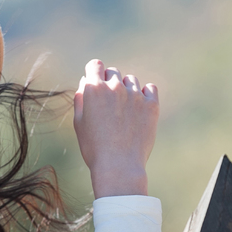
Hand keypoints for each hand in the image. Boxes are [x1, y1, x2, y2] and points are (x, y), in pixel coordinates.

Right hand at [74, 59, 158, 198]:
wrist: (119, 166)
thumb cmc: (94, 147)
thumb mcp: (79, 122)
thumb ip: (81, 97)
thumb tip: (86, 80)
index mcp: (94, 89)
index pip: (95, 65)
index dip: (94, 72)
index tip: (96, 82)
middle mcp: (115, 87)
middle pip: (113, 72)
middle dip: (109, 83)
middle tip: (109, 105)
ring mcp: (135, 95)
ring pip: (131, 80)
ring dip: (126, 89)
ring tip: (124, 112)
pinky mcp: (151, 105)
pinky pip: (150, 89)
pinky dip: (145, 94)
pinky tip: (140, 108)